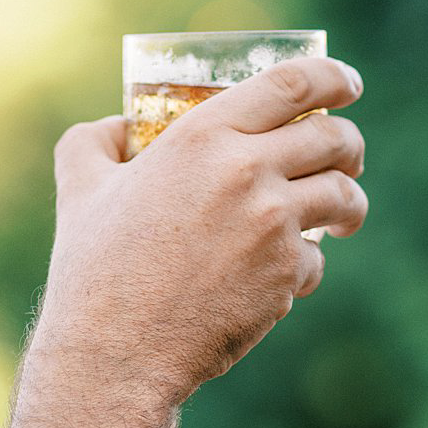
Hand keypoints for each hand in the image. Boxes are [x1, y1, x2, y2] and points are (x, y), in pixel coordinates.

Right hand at [2, 57, 366, 427]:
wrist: (116, 352)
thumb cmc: (92, 269)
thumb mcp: (78, 189)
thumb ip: (95, 141)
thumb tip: (120, 127)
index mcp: (201, 136)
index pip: (293, 83)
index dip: (332, 76)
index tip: (346, 82)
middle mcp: (247, 171)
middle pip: (334, 137)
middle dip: (350, 143)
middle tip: (344, 154)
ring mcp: (273, 225)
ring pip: (344, 196)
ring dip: (349, 202)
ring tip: (340, 215)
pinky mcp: (285, 275)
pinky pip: (315, 259)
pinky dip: (304, 264)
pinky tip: (281, 273)